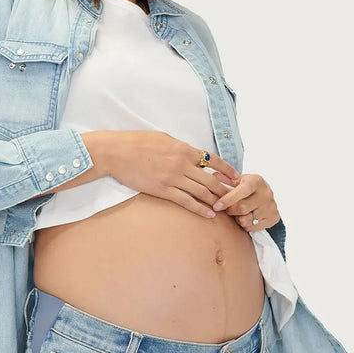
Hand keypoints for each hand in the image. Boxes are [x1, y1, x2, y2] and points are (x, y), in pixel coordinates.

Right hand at [108, 131, 243, 218]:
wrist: (117, 152)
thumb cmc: (137, 142)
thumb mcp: (163, 138)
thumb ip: (180, 147)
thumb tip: (191, 154)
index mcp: (183, 149)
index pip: (212, 160)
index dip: (227, 169)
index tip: (236, 177)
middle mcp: (182, 164)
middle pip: (211, 179)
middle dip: (225, 189)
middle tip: (236, 196)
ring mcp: (173, 178)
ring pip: (202, 192)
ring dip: (216, 200)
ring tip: (226, 207)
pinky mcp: (163, 190)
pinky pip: (186, 201)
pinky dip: (200, 209)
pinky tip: (209, 214)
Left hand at [207, 172, 280, 232]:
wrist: (265, 194)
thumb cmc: (247, 187)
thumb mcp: (238, 180)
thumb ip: (225, 180)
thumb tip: (213, 177)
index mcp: (256, 181)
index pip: (241, 191)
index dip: (227, 200)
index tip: (216, 206)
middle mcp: (266, 193)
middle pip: (242, 208)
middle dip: (230, 211)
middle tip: (228, 209)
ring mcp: (271, 206)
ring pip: (247, 220)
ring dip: (238, 219)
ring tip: (238, 213)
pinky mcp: (273, 217)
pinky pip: (253, 227)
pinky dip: (246, 225)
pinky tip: (247, 217)